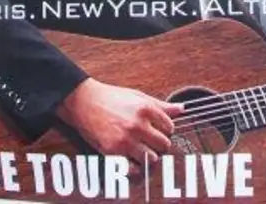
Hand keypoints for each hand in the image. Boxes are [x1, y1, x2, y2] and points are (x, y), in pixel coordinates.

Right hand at [56, 79, 183, 164]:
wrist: (84, 102)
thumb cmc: (111, 98)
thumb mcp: (138, 96)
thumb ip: (161, 105)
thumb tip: (181, 109)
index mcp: (145, 109)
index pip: (170, 128)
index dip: (165, 130)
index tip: (159, 130)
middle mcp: (137, 125)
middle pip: (164, 145)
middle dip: (160, 145)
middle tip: (151, 141)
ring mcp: (125, 140)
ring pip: (152, 159)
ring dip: (149, 156)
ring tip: (142, 150)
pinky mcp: (113, 152)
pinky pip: (134, 169)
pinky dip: (136, 168)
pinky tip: (132, 159)